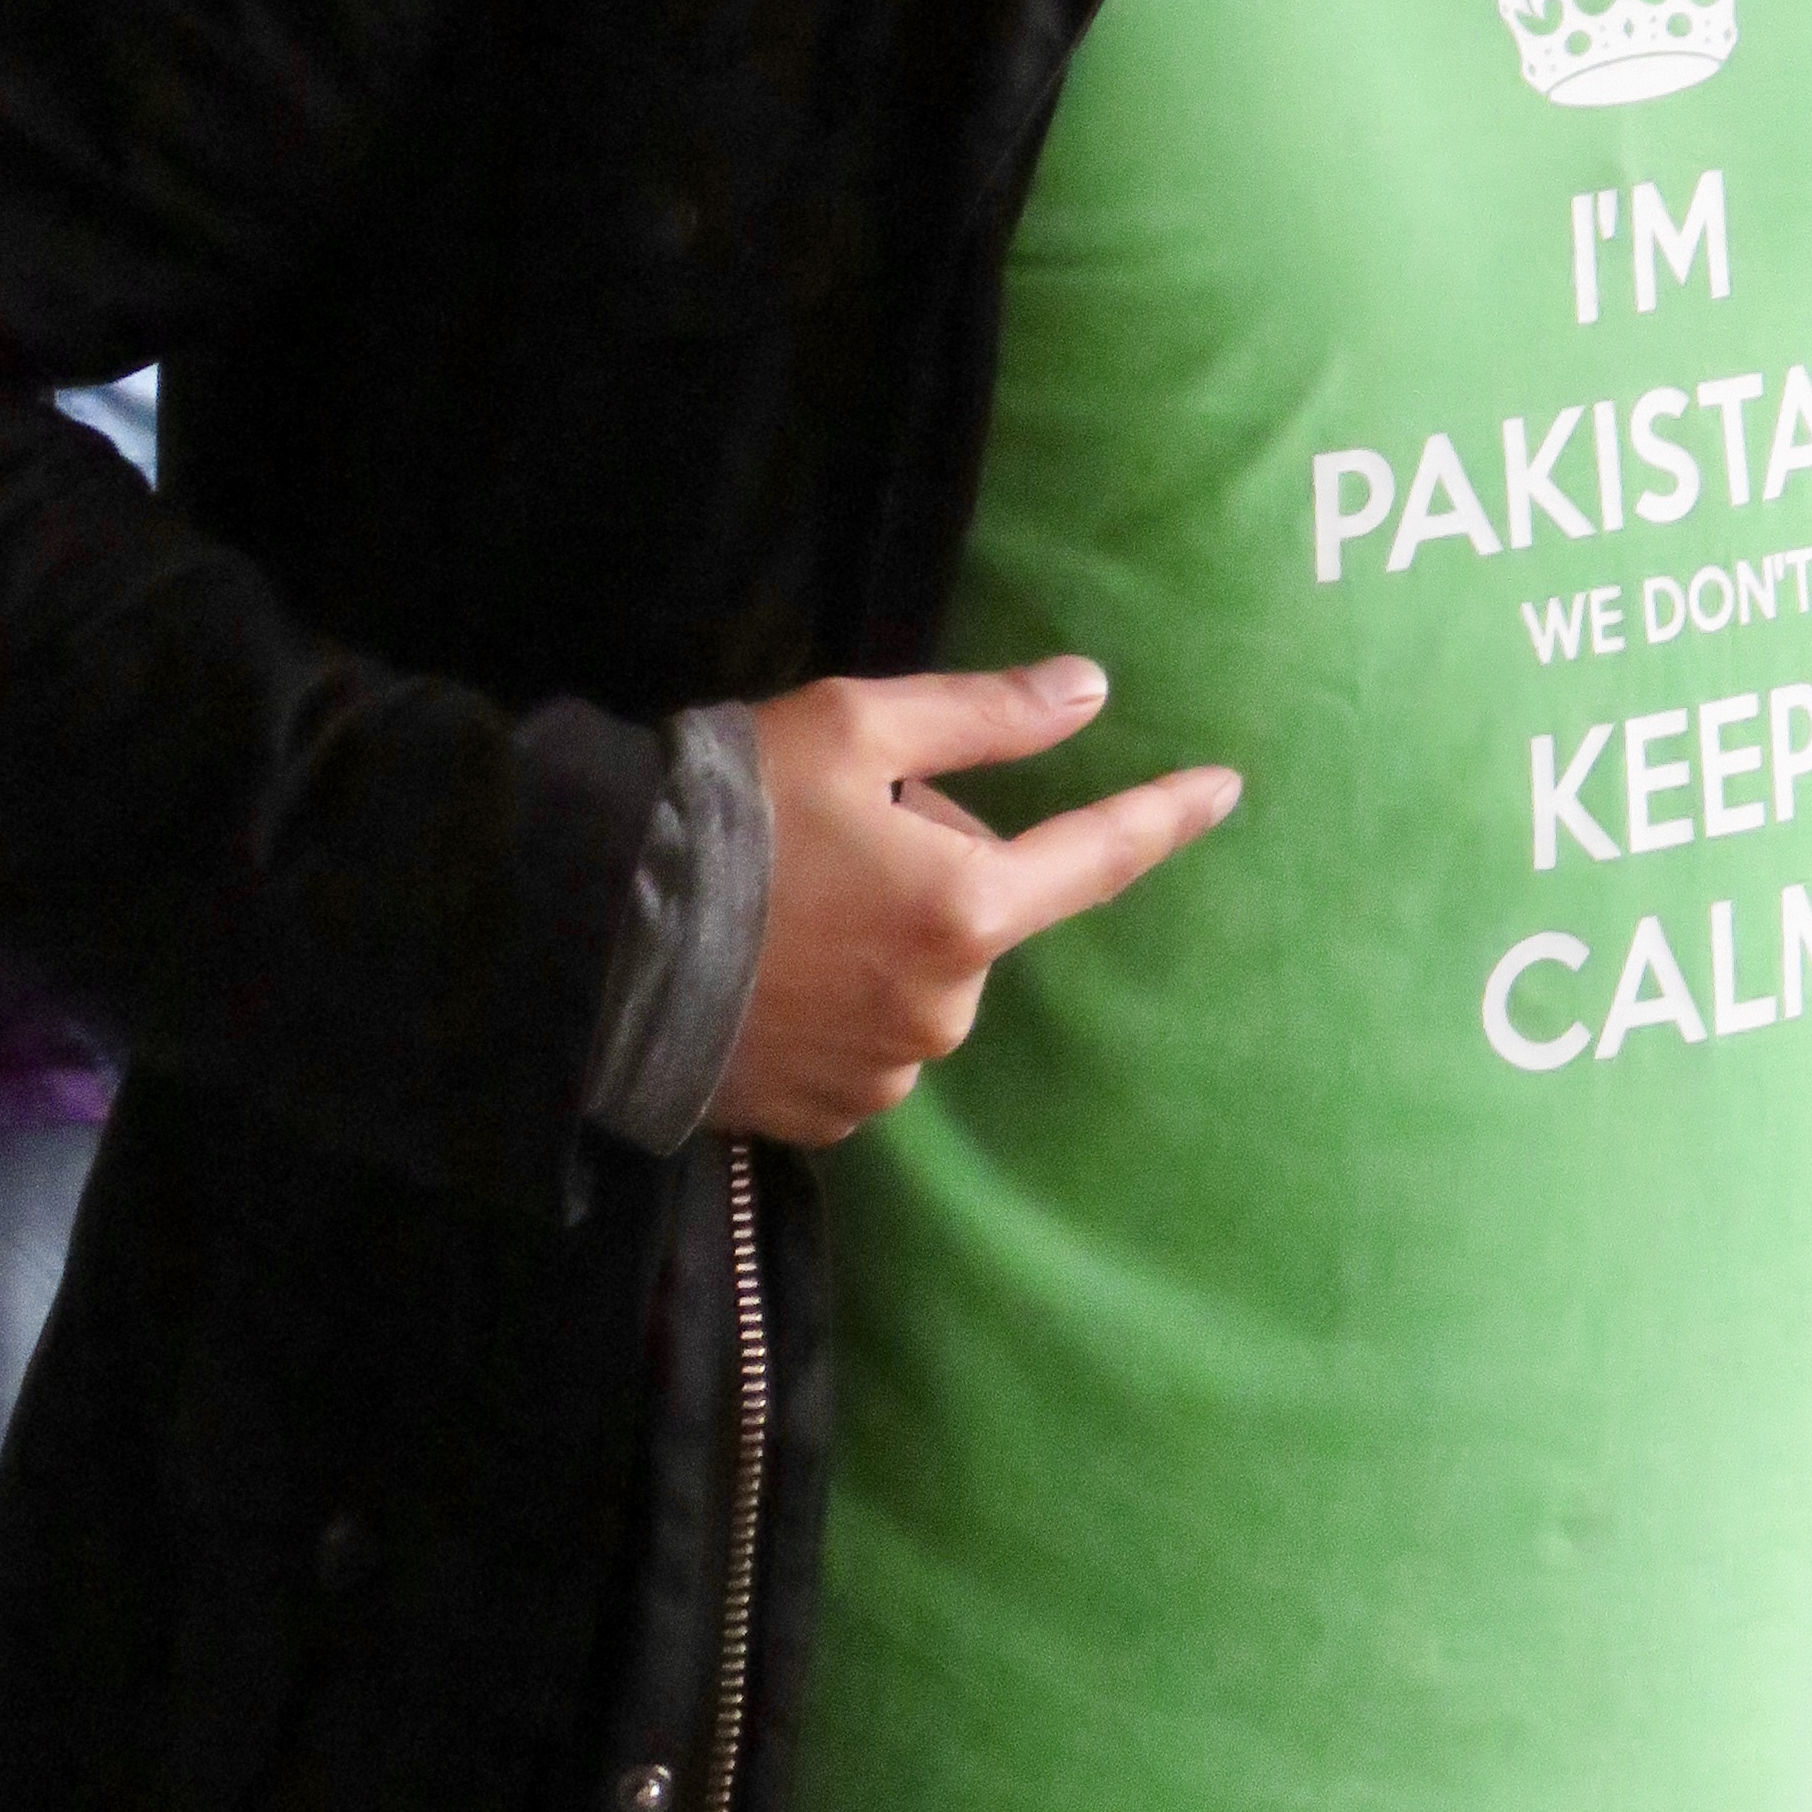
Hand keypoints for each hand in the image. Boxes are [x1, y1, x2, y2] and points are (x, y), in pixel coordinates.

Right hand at [712, 656, 1239, 1142]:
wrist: (587, 938)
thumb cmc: (726, 813)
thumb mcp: (854, 726)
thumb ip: (986, 715)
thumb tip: (1091, 691)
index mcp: (969, 908)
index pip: (1098, 856)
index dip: (1164, 816)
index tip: (1224, 790)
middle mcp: (946, 1007)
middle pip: (975, 911)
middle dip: (926, 866)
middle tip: (826, 832)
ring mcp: (887, 1076)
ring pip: (918, 978)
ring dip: (880, 938)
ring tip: (775, 904)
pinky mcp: (827, 1120)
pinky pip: (867, 1043)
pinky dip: (837, 1004)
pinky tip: (763, 972)